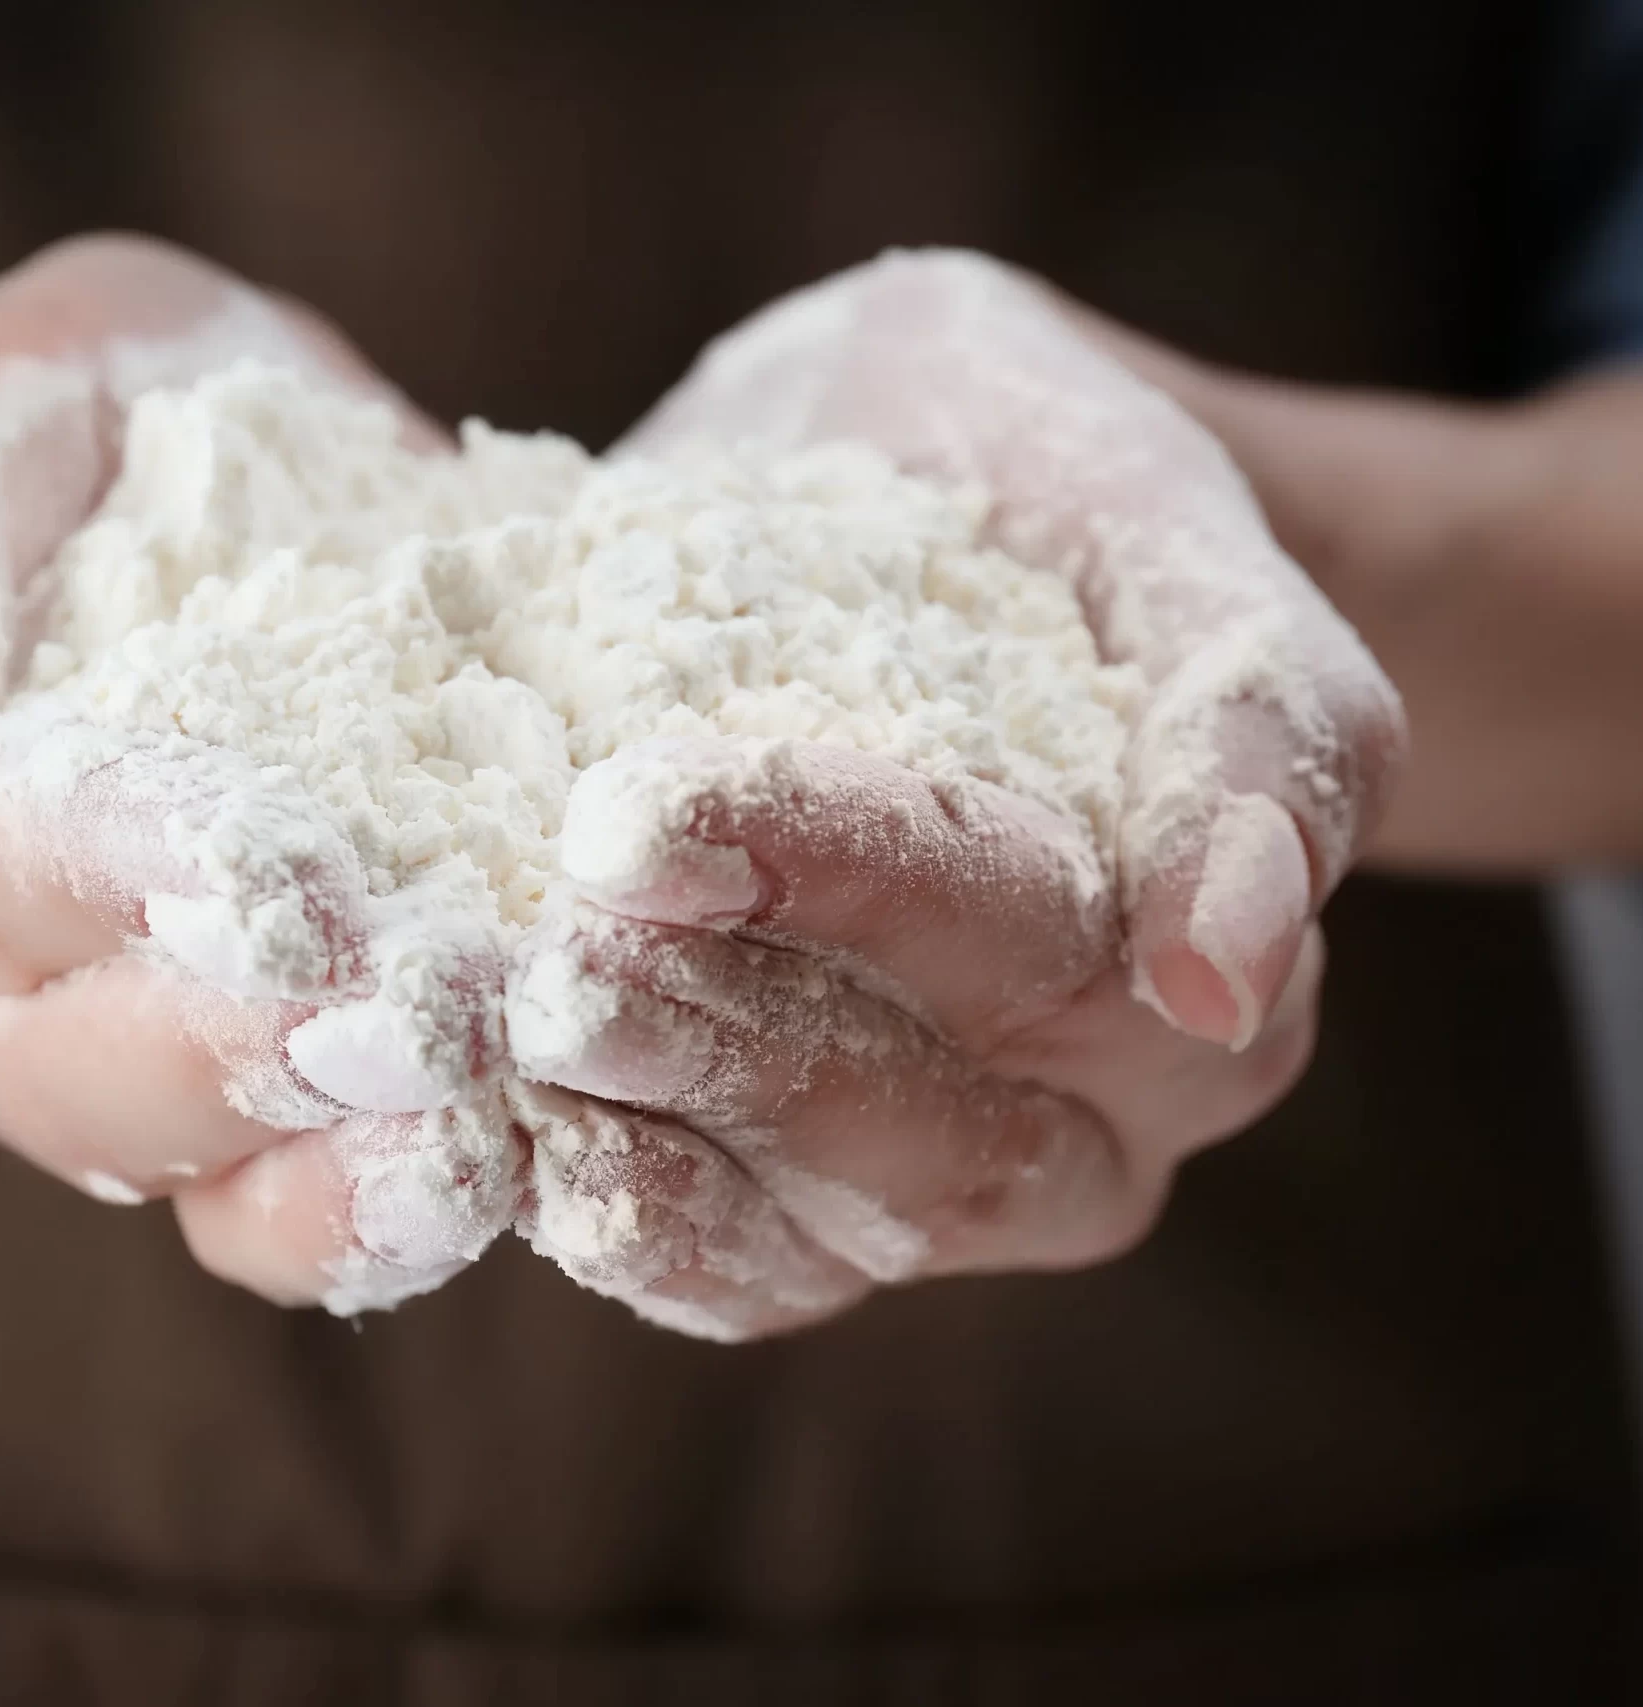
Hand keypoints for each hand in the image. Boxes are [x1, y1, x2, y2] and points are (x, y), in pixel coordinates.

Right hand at [0, 236, 521, 1314]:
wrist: (195, 504)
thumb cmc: (84, 435)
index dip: (114, 869)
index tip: (275, 851)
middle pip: (75, 1068)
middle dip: (251, 1041)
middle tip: (417, 1003)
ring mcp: (99, 1074)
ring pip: (187, 1171)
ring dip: (338, 1155)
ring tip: (483, 1117)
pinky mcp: (237, 1116)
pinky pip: (282, 1214)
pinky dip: (385, 1210)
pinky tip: (503, 1162)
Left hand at [503, 250, 1404, 1337]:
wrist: (949, 509)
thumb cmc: (1059, 497)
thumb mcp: (1172, 536)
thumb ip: (1258, 726)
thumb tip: (1221, 979)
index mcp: (1225, 957)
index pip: (1039, 941)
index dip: (847, 884)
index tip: (650, 814)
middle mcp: (1115, 1106)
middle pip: (941, 1126)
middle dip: (739, 1045)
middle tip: (557, 964)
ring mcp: (976, 1176)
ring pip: (844, 1226)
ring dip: (673, 1145)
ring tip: (526, 1047)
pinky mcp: (841, 1210)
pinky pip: (761, 1272)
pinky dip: (645, 1225)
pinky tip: (531, 1154)